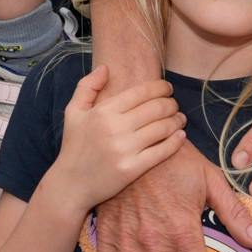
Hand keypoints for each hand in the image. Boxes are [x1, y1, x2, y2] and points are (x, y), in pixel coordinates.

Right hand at [45, 67, 186, 211]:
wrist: (71, 184)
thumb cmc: (74, 146)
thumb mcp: (73, 112)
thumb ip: (87, 86)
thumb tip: (105, 68)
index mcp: (104, 111)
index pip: (141, 92)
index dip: (160, 88)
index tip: (168, 88)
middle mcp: (115, 128)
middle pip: (156, 108)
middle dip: (171, 104)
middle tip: (175, 105)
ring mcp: (124, 149)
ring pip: (162, 128)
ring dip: (177, 120)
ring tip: (180, 118)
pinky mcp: (132, 169)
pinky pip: (162, 151)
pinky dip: (176, 141)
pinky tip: (180, 136)